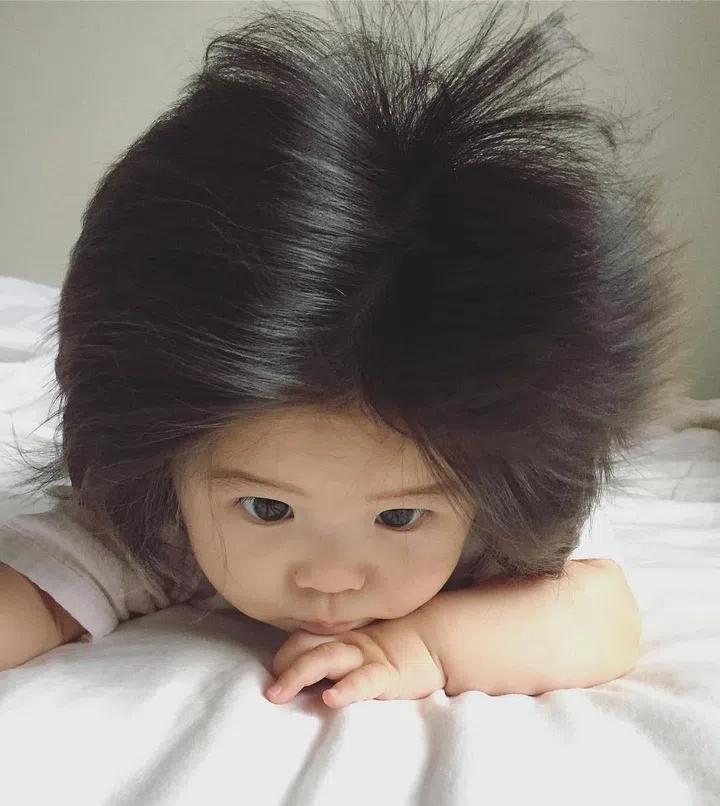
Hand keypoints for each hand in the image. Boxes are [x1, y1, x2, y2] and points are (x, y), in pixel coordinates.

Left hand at [266, 615, 446, 707]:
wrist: (435, 642)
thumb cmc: (390, 652)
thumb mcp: (357, 651)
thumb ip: (330, 656)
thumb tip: (297, 682)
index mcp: (336, 637)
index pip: (300, 641)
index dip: (285, 658)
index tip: (275, 680)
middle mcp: (346, 643)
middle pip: (306, 646)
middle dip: (285, 668)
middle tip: (270, 694)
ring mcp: (366, 656)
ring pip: (326, 657)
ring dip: (299, 674)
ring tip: (280, 694)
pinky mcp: (387, 674)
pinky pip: (364, 680)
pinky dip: (347, 688)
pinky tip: (332, 699)